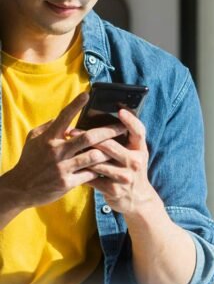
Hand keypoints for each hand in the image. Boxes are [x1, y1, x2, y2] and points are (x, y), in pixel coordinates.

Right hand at [3, 92, 126, 208]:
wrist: (20, 188)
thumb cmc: (30, 160)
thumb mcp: (34, 139)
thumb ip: (49, 126)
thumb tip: (66, 119)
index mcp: (48, 138)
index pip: (63, 117)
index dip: (75, 105)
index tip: (87, 94)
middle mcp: (56, 151)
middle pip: (88, 137)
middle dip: (108, 131)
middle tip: (122, 127)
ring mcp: (62, 168)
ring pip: (93, 156)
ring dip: (108, 152)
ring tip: (121, 148)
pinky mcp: (67, 183)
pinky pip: (89, 174)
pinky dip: (100, 170)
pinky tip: (109, 167)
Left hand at [71, 109, 157, 215]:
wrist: (137, 199)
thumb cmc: (131, 169)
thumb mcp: (135, 153)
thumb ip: (127, 138)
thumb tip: (113, 115)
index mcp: (140, 150)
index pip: (139, 131)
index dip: (130, 121)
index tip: (120, 111)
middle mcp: (135, 162)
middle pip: (110, 145)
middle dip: (88, 136)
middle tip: (72, 130)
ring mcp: (124, 177)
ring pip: (98, 161)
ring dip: (80, 154)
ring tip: (67, 147)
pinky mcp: (113, 189)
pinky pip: (92, 177)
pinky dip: (80, 170)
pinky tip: (70, 165)